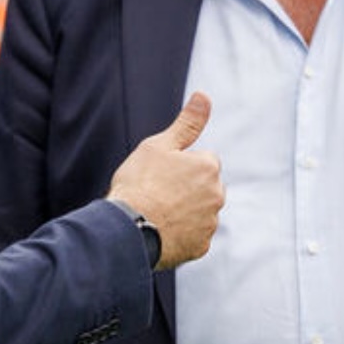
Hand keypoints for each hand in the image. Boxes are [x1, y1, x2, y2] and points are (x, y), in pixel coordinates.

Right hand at [105, 93, 223, 269]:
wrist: (126, 229)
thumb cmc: (139, 184)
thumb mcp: (159, 146)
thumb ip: (187, 123)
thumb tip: (204, 96)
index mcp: (209, 167)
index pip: (201, 160)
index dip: (179, 166)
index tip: (159, 175)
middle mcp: (217, 195)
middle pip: (203, 187)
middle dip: (186, 189)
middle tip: (156, 194)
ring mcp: (210, 223)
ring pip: (198, 212)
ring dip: (183, 212)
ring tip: (155, 213)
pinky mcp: (200, 247)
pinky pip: (193, 237)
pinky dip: (180, 235)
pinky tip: (160, 231)